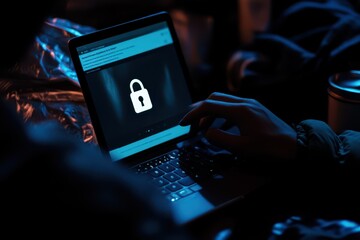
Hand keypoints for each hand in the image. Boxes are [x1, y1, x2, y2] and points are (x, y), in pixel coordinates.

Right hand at [179, 92, 296, 159]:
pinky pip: (232, 106)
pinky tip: (221, 127)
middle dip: (200, 111)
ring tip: (204, 128)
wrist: (295, 146)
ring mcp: (251, 104)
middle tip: (192, 126)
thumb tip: (207, 132)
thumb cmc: (270, 148)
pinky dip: (221, 114)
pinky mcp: (255, 108)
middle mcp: (245, 102)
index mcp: (240, 110)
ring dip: (210, 112)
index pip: (209, 106)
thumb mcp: (242, 148)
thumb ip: (220, 139)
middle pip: (214, 98)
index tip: (183, 124)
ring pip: (223, 101)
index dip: (193, 114)